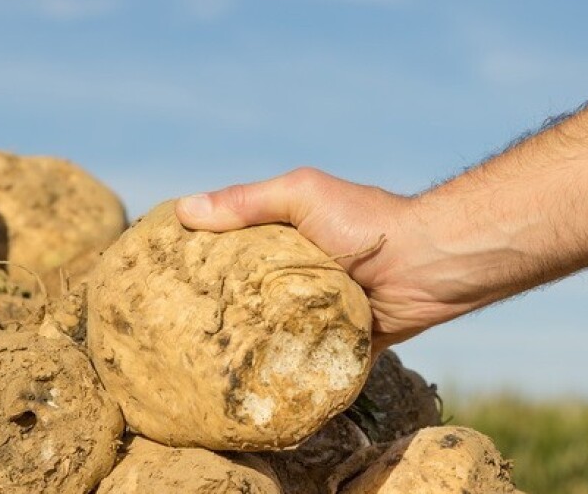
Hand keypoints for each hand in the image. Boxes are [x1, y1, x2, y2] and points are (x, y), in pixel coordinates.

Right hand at [175, 167, 455, 350]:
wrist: (426, 264)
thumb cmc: (364, 221)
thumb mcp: (301, 196)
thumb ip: (247, 201)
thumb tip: (183, 210)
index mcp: (284, 241)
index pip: (231, 252)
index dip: (200, 264)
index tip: (161, 281)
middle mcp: (296, 278)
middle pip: (246, 299)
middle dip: (217, 315)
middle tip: (172, 335)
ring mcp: (315, 314)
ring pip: (271, 335)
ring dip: (247, 349)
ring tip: (202, 370)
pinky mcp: (336, 346)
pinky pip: (305, 365)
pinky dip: (285, 375)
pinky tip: (251, 390)